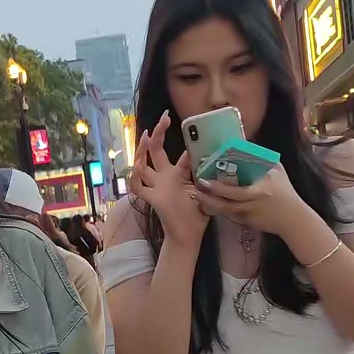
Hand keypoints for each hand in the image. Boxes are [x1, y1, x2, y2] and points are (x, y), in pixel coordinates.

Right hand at [130, 113, 208, 250]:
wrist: (188, 236)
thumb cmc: (197, 216)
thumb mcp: (205, 192)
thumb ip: (208, 177)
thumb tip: (217, 161)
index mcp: (178, 175)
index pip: (182, 155)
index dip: (188, 143)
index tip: (194, 129)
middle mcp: (164, 178)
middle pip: (156, 152)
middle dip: (158, 134)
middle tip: (164, 118)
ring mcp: (156, 187)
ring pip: (143, 166)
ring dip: (142, 151)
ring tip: (147, 136)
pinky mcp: (152, 199)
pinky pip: (138, 188)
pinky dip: (135, 179)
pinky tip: (137, 168)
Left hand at [195, 160, 301, 238]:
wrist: (293, 219)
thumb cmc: (285, 191)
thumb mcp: (277, 171)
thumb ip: (263, 158)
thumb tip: (247, 145)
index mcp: (260, 190)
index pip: (237, 189)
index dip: (221, 185)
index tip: (207, 177)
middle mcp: (253, 204)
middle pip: (228, 201)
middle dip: (212, 194)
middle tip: (199, 185)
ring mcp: (250, 215)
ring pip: (226, 211)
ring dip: (211, 203)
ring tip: (198, 195)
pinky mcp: (248, 224)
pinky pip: (231, 216)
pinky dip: (220, 210)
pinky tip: (209, 204)